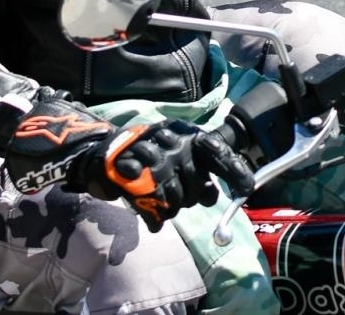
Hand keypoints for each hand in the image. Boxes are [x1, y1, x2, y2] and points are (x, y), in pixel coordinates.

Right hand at [7, 94, 253, 230]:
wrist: (97, 156)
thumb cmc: (144, 159)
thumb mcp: (175, 158)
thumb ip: (198, 174)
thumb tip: (215, 194)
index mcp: (184, 132)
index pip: (215, 148)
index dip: (233, 169)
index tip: (247, 188)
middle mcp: (169, 138)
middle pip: (195, 185)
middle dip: (189, 198)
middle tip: (176, 196)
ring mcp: (147, 153)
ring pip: (174, 199)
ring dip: (167, 207)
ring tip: (157, 200)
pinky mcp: (125, 169)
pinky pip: (149, 204)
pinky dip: (150, 213)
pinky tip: (148, 210)